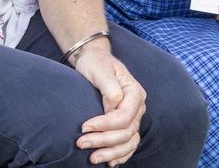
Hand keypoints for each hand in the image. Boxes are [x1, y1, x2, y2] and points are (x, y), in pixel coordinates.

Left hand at [72, 44, 146, 165]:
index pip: (123, 117)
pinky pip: (129, 144)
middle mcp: (137, 107)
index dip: (105, 125)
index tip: (84, 127)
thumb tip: (112, 106)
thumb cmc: (96, 63)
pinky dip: (121, 155)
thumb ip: (109, 87)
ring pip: (128, 142)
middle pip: (126, 132)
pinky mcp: (126, 124)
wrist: (95, 61)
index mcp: (135, 93)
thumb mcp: (100, 69)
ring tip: (92, 158)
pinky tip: (110, 163)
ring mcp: (134, 117)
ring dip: (111, 153)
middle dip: (103, 141)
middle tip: (81, 143)